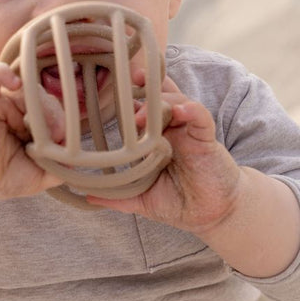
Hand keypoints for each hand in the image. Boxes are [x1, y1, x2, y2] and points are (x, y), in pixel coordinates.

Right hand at [0, 61, 62, 202]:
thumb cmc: (0, 177)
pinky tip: (14, 83)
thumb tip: (78, 159)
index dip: (64, 123)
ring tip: (32, 123)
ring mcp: (2, 101)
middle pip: (45, 97)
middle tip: (54, 133)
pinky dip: (1, 72)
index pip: (57, 112)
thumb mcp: (37, 178)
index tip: (62, 142)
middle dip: (54, 114)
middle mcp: (20, 109)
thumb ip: (58, 168)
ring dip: (36, 101)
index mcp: (36, 125)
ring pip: (26, 86)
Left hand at [85, 75, 243, 234]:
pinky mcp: (207, 138)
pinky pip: (200, 116)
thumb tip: (86, 196)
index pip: (142, 110)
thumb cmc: (181, 203)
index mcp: (156, 139)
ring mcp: (190, 131)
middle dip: (144, 89)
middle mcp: (173, 130)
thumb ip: (118, 196)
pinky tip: (180, 110)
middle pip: (158, 98)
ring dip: (160, 102)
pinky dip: (191, 109)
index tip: (110, 91)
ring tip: (142, 114)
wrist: (214, 215)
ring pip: (176, 101)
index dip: (128, 97)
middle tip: (127, 85)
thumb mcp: (144, 200)